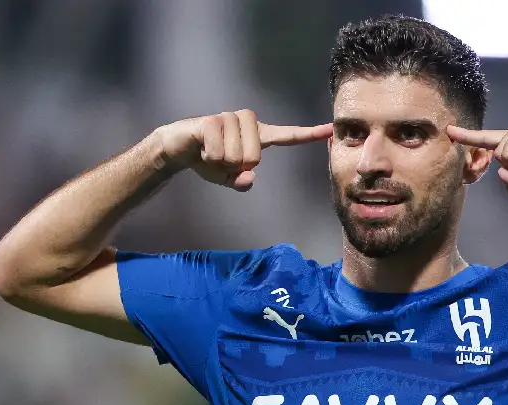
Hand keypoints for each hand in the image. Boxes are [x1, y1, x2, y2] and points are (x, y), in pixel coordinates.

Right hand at [152, 110, 331, 191]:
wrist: (177, 148)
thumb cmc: (208, 160)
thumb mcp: (228, 177)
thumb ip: (241, 182)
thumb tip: (248, 178)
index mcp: (257, 136)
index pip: (287, 135)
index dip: (308, 134)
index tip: (330, 129)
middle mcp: (247, 123)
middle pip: (256, 157)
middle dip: (237, 166)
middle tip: (221, 159)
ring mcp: (229, 119)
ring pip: (237, 155)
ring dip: (220, 162)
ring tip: (211, 152)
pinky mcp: (212, 121)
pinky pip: (219, 150)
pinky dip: (209, 157)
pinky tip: (202, 149)